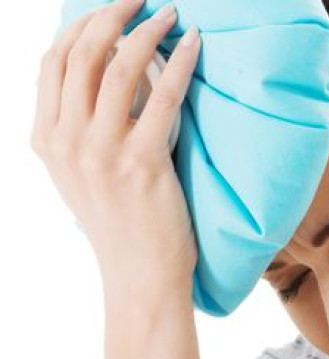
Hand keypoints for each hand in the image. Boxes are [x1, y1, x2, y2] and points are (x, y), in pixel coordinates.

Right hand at [30, 0, 200, 293]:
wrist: (140, 273)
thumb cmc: (120, 223)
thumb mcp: (82, 173)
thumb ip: (83, 127)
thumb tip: (115, 72)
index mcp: (45, 140)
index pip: (52, 63)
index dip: (79, 26)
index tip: (108, 10)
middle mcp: (65, 142)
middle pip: (79, 55)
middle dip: (109, 15)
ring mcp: (100, 152)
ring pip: (116, 67)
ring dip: (146, 31)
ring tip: (170, 14)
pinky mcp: (141, 162)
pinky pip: (162, 96)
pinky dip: (180, 63)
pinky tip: (193, 44)